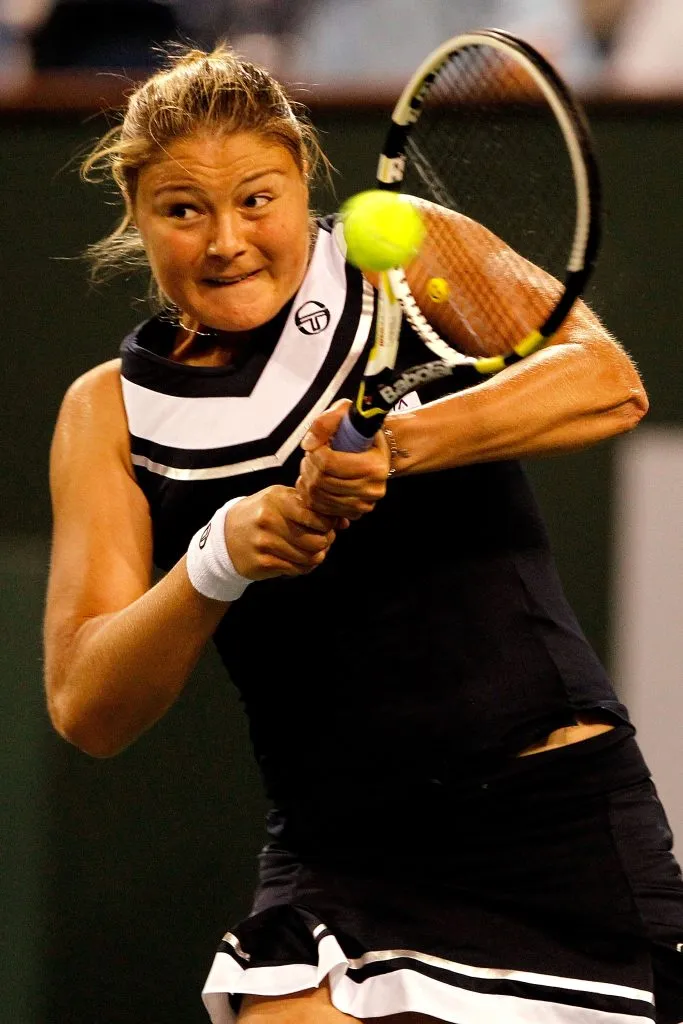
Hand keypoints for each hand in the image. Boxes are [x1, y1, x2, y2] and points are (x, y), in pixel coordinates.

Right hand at [225, 486, 336, 578]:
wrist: (226, 537)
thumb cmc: (261, 515)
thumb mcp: (281, 501)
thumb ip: (311, 507)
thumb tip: (344, 522)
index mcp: (277, 499)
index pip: (317, 516)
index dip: (329, 524)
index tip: (327, 525)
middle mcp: (269, 519)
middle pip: (317, 540)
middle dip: (326, 542)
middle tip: (322, 541)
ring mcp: (264, 542)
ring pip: (309, 557)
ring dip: (315, 557)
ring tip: (311, 551)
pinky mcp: (262, 562)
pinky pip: (296, 569)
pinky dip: (303, 567)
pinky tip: (298, 560)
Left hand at [296, 399, 390, 519]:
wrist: (375, 452)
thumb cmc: (361, 432)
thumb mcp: (346, 413)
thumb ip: (325, 422)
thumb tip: (309, 444)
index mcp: (375, 466)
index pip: (329, 463)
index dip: (315, 452)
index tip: (316, 444)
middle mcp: (372, 489)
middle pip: (321, 481)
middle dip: (309, 465)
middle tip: (311, 455)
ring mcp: (364, 505)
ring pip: (318, 495)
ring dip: (308, 478)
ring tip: (313, 465)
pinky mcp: (354, 513)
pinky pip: (320, 507)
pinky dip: (310, 494)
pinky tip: (314, 480)